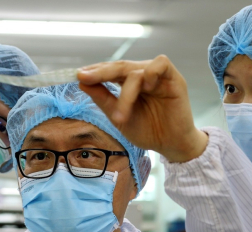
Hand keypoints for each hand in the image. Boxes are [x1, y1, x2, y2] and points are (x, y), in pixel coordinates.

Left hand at [77, 55, 207, 162]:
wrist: (170, 146)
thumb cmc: (147, 130)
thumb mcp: (118, 116)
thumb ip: (103, 99)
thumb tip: (82, 82)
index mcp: (129, 82)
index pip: (110, 70)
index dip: (94, 71)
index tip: (77, 75)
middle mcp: (143, 75)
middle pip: (119, 66)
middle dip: (100, 72)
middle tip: (84, 78)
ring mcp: (158, 76)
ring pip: (135, 71)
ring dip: (126, 93)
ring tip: (121, 116)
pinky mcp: (174, 79)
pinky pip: (161, 64)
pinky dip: (150, 73)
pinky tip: (146, 87)